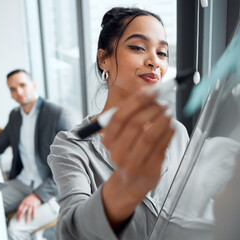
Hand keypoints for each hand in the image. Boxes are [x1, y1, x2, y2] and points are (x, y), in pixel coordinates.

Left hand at [16, 193, 40, 222]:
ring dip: (27, 218)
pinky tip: (33, 219)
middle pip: (22, 211)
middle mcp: (26, 204)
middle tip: (18, 220)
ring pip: (28, 213)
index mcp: (23, 202)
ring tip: (26, 222)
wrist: (36, 195)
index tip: (17, 217)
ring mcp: (31, 205)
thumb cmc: (30, 198)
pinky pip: (34, 212)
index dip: (17, 213)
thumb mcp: (25, 200)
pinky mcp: (35, 206)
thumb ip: (23, 204)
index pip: (19, 209)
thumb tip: (20, 210)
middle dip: (20, 216)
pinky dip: (33, 216)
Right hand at [101, 89, 174, 225]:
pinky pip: (161, 146)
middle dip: (152, 109)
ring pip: (149, 135)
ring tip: (168, 112)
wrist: (130, 182)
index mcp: (107, 141)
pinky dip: (168, 132)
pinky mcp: (149, 170)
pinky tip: (171, 125)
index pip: (120, 116)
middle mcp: (116, 153)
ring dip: (162, 120)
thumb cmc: (128, 152)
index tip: (154, 90)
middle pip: (135, 124)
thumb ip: (131, 116)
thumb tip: (152, 93)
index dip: (138, 101)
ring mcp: (132, 164)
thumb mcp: (121, 136)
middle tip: (163, 102)